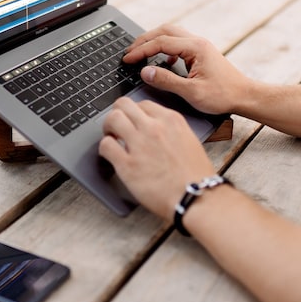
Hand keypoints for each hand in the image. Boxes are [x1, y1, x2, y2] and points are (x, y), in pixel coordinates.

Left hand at [99, 97, 214, 219]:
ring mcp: (139, 144)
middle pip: (123, 104)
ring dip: (108, 128)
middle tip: (117, 127)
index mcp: (171, 120)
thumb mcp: (189, 141)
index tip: (133, 122)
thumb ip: (171, 131)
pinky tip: (110, 155)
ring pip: (112, 119)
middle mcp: (154, 127)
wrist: (196, 197)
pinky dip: (104, 148)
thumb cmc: (196, 176)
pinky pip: (105, 145)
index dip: (134, 113)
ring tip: (112, 139)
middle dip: (117, 114)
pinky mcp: (127, 164)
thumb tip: (156, 131)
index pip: (143, 104)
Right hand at [124, 24, 246, 114]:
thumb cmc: (223, 95)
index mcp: (195, 48)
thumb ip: (166, 80)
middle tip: (129, 52)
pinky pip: (178, 42)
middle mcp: (197, 42)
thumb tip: (145, 72)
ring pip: (171, 33)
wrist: (244, 96)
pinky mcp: (201, 52)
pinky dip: (165, 47)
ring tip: (140, 52)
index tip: (127, 59)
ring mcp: (200, 45)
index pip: (160, 42)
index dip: (141, 50)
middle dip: (144, 40)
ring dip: (154, 40)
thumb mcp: (191, 92)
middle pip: (164, 31)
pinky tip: (162, 60)